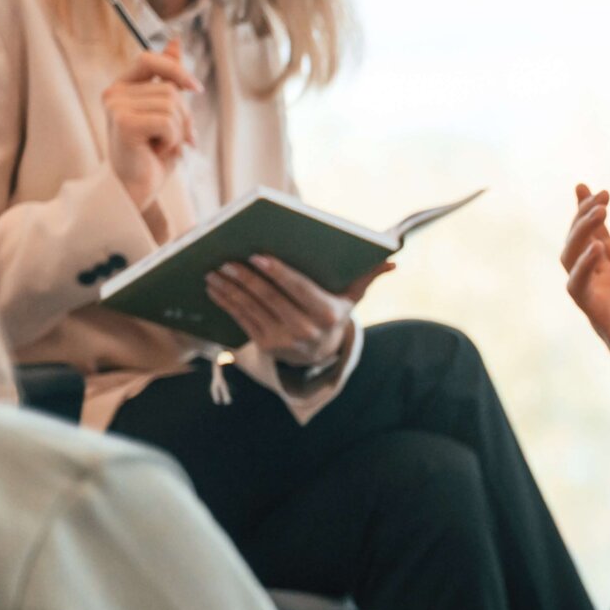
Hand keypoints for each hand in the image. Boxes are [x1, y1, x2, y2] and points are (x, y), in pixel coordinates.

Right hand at [103, 40, 199, 208]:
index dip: (176, 70)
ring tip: (161, 145)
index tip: (196, 88)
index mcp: (123, 87)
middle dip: (184, 117)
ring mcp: (116, 107)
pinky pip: (167, 121)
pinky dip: (172, 139)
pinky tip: (156, 150)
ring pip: (172, 105)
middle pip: (171, 89)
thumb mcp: (166, 112)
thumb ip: (168, 79)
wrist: (136, 188)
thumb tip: (175, 42)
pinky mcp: (123, 122)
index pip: (150, 59)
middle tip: (174, 139)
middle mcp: (114, 93)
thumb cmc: (151, 154)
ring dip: (178, 131)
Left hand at [205, 254, 387, 368]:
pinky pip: (241, 320)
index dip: (278, 273)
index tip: (257, 256)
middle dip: (246, 279)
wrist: (320, 354)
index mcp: (327, 314)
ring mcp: (283, 340)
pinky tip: (214, 288)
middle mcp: (306, 330)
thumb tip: (394, 260)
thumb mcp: (352, 298)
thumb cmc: (333, 313)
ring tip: (214, 271)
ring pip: (251, 308)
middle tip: (227, 260)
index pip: (299, 289)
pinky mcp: (265, 346)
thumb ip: (369, 276)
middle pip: (270, 298)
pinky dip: (225, 303)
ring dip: (229, 290)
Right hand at [560, 184, 609, 446]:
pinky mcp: (602, 320)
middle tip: (599, 195)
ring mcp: (606, 302)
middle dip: (583, 216)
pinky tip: (598, 248)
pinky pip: (579, 288)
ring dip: (579, 233)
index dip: (592, 213)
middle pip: (582, 243)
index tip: (586, 186)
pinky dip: (582, 266)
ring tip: (598, 211)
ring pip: (572, 259)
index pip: (603, 239)